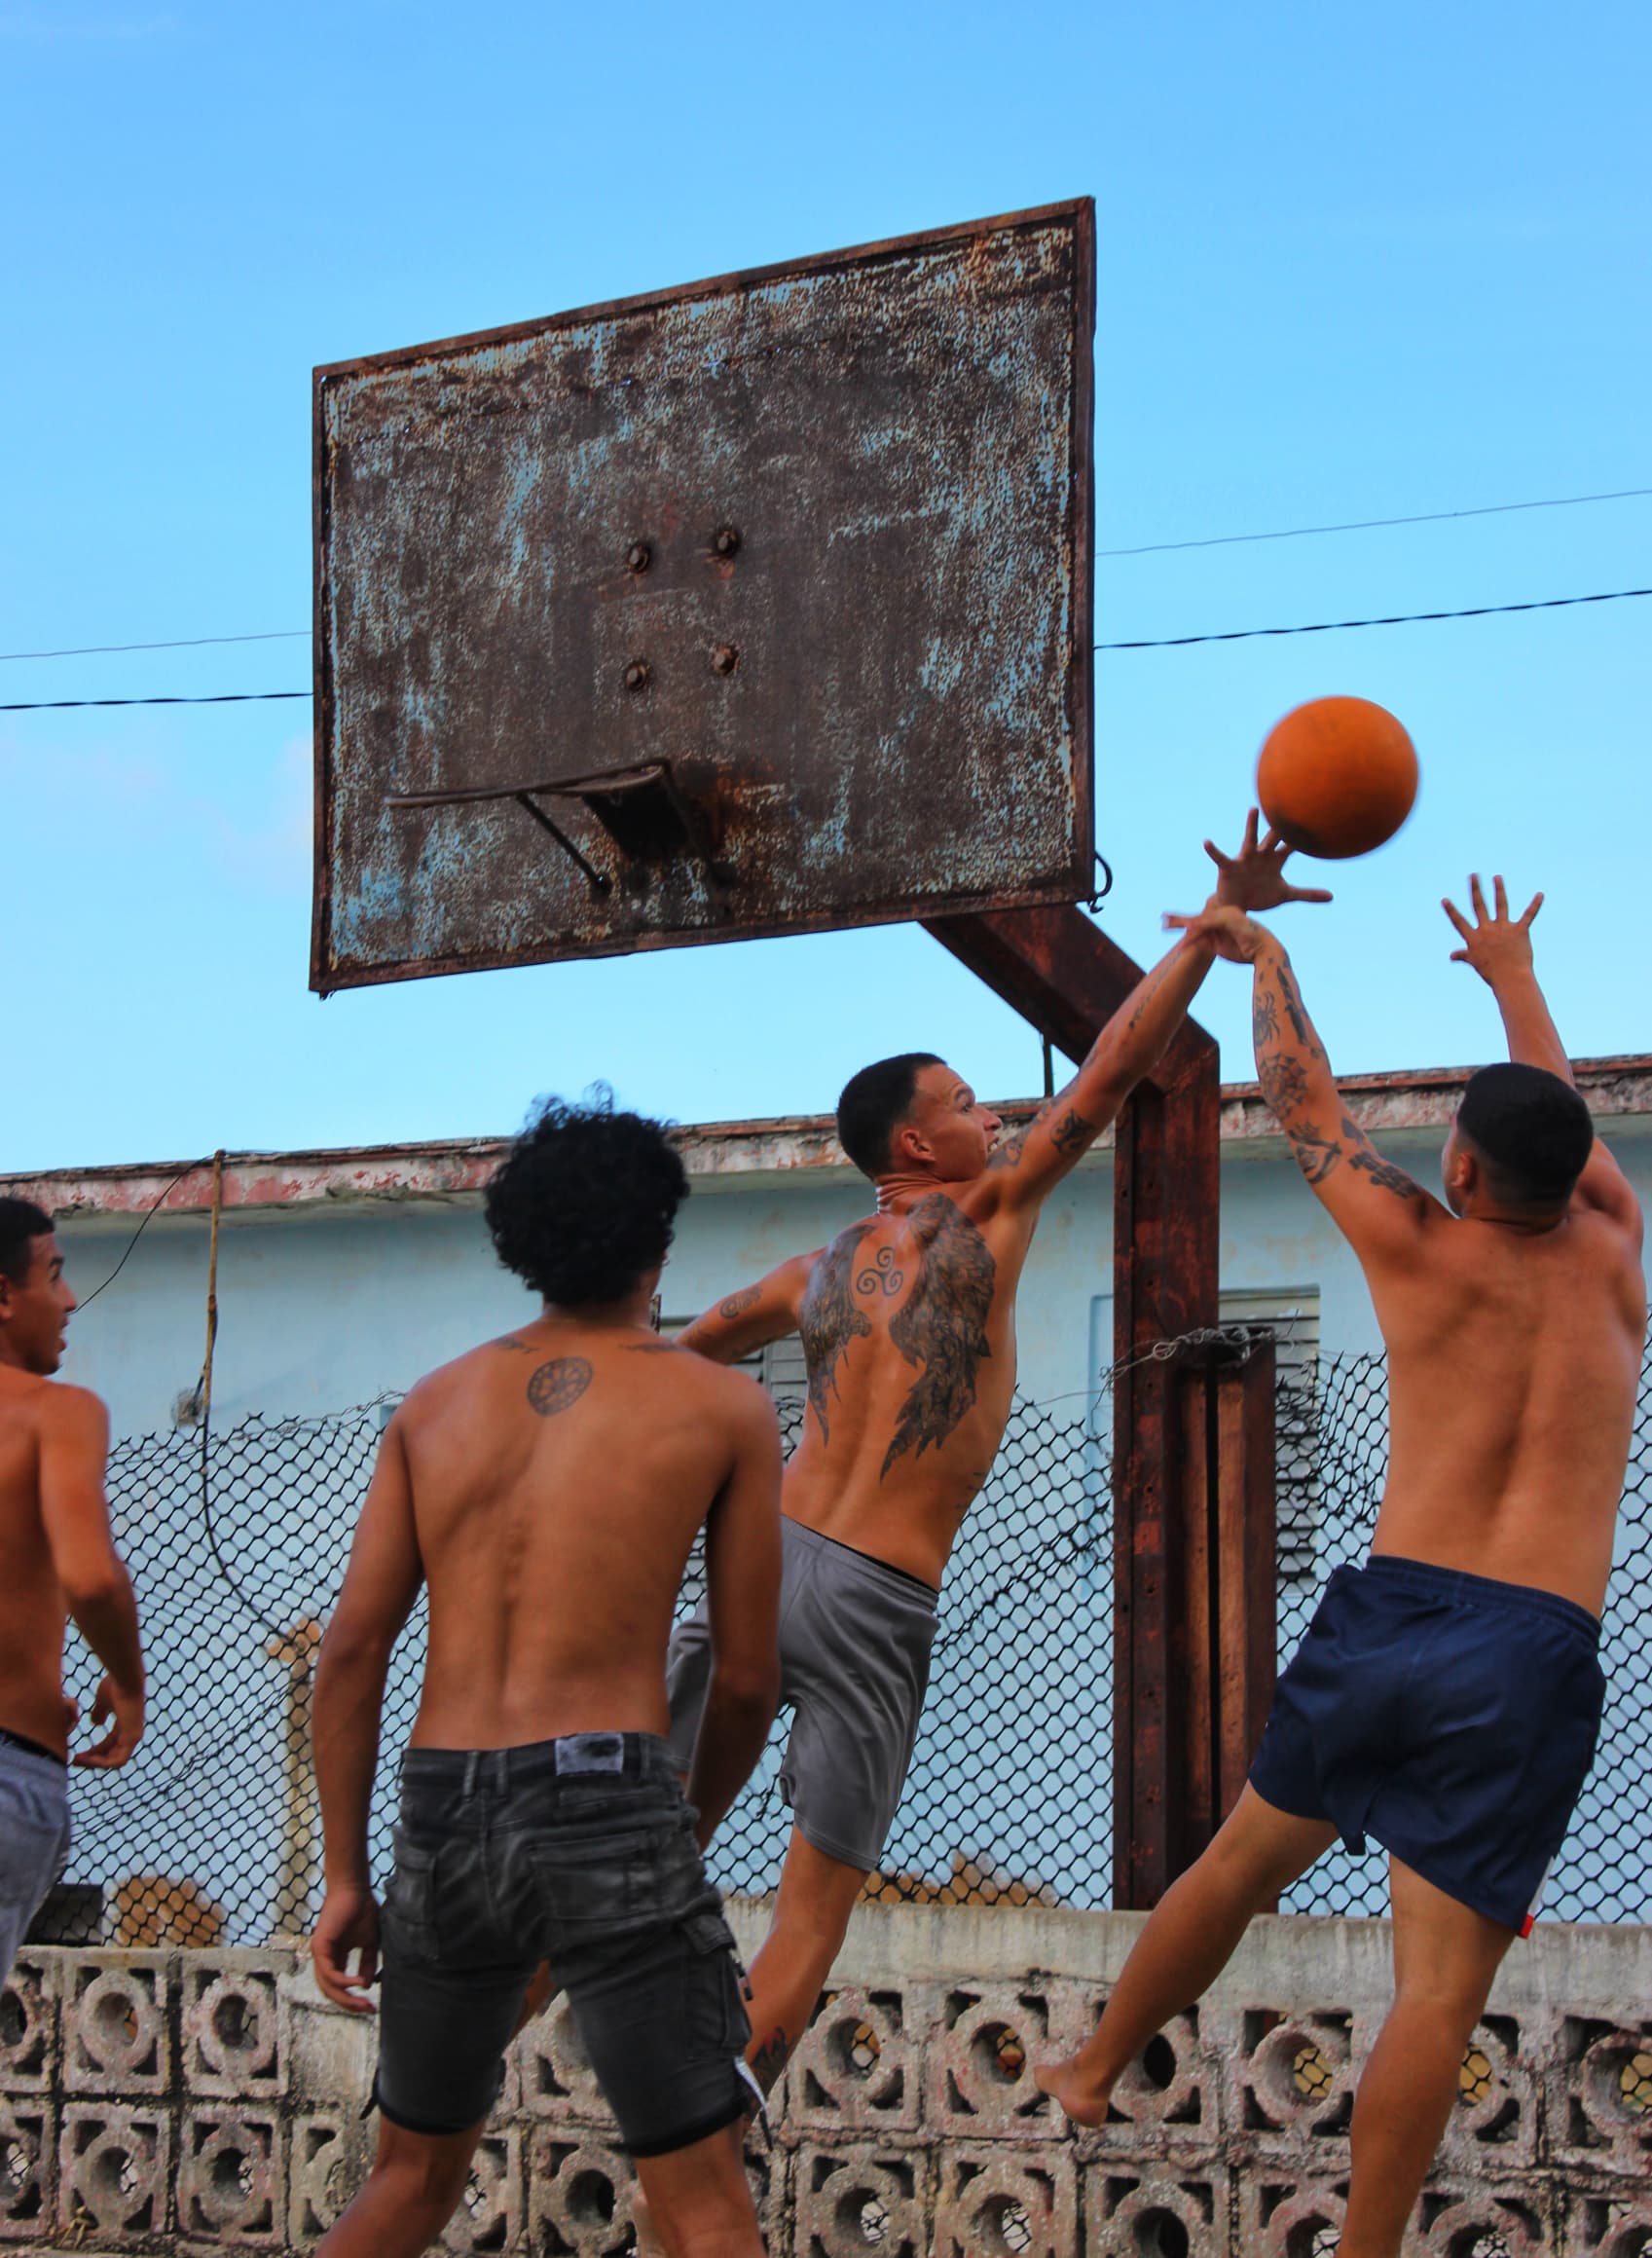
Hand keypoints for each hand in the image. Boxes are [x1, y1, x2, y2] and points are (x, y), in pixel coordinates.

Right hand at [72, 1676, 143, 1769]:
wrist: (124, 1678)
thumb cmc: (115, 1685)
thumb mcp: (103, 1701)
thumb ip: (100, 1712)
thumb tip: (97, 1723)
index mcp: (125, 1724)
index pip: (109, 1745)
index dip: (93, 1752)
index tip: (77, 1755)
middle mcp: (131, 1733)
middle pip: (110, 1755)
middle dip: (92, 1760)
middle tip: (74, 1761)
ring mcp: (134, 1736)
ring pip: (114, 1760)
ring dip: (95, 1763)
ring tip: (77, 1761)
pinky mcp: (133, 1738)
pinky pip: (119, 1760)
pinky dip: (103, 1763)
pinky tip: (88, 1759)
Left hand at [310, 1885, 380, 2012]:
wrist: (355, 1889)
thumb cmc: (362, 1910)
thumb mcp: (369, 1942)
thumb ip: (368, 1963)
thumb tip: (365, 1985)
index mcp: (335, 1958)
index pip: (339, 1987)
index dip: (353, 2000)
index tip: (372, 2006)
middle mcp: (324, 1959)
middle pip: (332, 1991)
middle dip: (350, 2004)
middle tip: (368, 2010)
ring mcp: (320, 1954)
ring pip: (328, 1986)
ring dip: (345, 1998)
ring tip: (363, 2002)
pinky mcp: (319, 1947)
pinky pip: (329, 1973)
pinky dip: (343, 1981)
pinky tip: (357, 1983)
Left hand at [1164, 902, 1273, 963]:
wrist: (1266, 954)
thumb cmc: (1247, 953)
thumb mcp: (1221, 947)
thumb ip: (1209, 942)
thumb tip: (1193, 942)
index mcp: (1224, 918)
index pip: (1201, 919)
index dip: (1183, 921)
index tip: (1167, 922)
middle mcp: (1225, 912)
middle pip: (1198, 916)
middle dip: (1179, 918)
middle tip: (1162, 919)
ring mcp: (1227, 914)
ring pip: (1200, 920)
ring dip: (1182, 923)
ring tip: (1165, 925)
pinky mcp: (1229, 919)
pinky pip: (1208, 925)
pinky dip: (1196, 931)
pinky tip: (1185, 934)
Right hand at [1204, 810, 1332, 912]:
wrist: (1238, 907)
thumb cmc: (1261, 895)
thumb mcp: (1285, 894)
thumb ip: (1308, 894)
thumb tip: (1332, 896)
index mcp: (1275, 860)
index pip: (1292, 845)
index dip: (1303, 837)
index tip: (1317, 821)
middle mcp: (1261, 855)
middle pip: (1273, 837)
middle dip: (1280, 825)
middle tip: (1289, 804)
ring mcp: (1245, 860)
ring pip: (1249, 840)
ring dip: (1251, 826)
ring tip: (1253, 810)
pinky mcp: (1229, 867)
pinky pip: (1221, 857)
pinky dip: (1213, 850)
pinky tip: (1207, 842)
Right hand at [1443, 875, 1542, 987]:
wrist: (1511, 978)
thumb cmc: (1492, 973)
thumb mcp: (1475, 963)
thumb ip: (1463, 955)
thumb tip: (1452, 955)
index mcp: (1474, 938)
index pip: (1459, 922)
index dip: (1451, 911)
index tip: (1445, 899)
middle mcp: (1487, 930)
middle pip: (1479, 906)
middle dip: (1476, 889)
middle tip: (1474, 875)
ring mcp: (1504, 928)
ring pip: (1501, 905)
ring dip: (1499, 889)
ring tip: (1497, 878)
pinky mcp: (1520, 930)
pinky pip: (1529, 914)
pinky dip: (1535, 904)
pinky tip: (1540, 894)